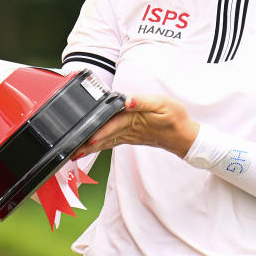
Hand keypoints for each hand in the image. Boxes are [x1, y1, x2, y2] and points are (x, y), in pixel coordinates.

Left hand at [77, 94, 199, 158]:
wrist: (185, 136)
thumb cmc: (175, 118)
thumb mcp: (162, 104)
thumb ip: (142, 102)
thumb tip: (127, 101)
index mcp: (134, 121)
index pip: (112, 127)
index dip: (99, 134)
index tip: (85, 141)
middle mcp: (129, 131)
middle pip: (105, 138)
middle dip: (87, 145)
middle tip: (70, 152)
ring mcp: (130, 136)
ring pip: (107, 143)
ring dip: (91, 148)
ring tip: (75, 153)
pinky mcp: (131, 137)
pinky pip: (112, 143)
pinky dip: (100, 145)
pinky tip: (92, 148)